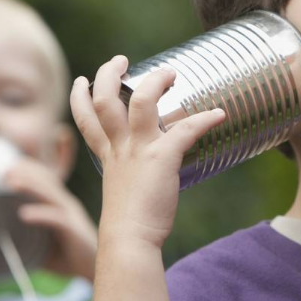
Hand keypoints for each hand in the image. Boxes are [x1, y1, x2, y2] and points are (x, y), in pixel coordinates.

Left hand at [5, 158, 97, 279]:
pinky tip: (23, 215)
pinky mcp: (74, 230)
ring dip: (30, 187)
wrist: (96, 272)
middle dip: (26, 174)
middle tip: (3, 171)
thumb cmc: (71, 258)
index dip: (28, 173)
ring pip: (50, 196)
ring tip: (10, 183)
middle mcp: (68, 206)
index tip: (6, 169)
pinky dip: (39, 215)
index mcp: (62, 206)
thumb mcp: (45, 246)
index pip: (45, 183)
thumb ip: (28, 239)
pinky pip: (55, 219)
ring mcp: (72, 216)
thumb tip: (3, 242)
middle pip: (46, 184)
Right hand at [70, 55, 224, 248]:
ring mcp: (139, 151)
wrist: (129, 241)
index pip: (87, 120)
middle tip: (120, 60)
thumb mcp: (124, 193)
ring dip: (155, 82)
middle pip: (105, 101)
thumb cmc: (129, 227)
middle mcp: (120, 149)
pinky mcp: (162, 159)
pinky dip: (204, 119)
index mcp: (109, 157)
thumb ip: (132, 179)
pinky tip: (219, 114)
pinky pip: (186, 130)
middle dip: (109, 75)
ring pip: (141, 102)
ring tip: (170, 71)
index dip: (81, 97)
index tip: (84, 80)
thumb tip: (149, 179)